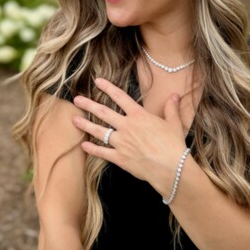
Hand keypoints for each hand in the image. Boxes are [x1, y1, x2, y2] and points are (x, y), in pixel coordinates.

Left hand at [72, 78, 186, 190]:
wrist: (170, 168)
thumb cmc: (173, 145)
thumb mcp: (174, 124)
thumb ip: (171, 108)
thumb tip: (175, 96)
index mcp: (139, 116)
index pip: (120, 97)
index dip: (108, 88)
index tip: (97, 81)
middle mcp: (127, 126)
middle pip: (104, 112)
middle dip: (88, 105)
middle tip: (76, 100)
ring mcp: (121, 142)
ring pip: (99, 131)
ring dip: (85, 125)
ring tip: (74, 120)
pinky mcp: (119, 158)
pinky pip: (102, 152)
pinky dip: (92, 149)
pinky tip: (84, 146)